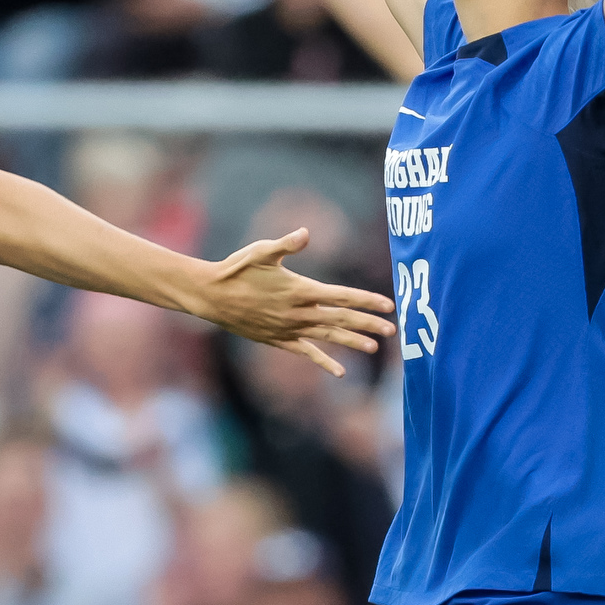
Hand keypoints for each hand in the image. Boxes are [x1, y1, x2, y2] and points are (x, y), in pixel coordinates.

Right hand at [186, 227, 394, 375]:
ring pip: (328, 336)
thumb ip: (286, 244)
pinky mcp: (278, 339)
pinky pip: (306, 352)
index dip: (367, 300)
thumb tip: (305, 232)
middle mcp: (298, 313)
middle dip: (368, 323)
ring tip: (374, 347)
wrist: (211, 296)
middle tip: (392, 329)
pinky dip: (324, 361)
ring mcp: (289, 329)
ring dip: (352, 341)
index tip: (388, 305)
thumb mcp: (261, 251)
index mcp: (299, 290)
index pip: (342, 296)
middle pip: (341, 319)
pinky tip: (340, 372)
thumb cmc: (236, 269)